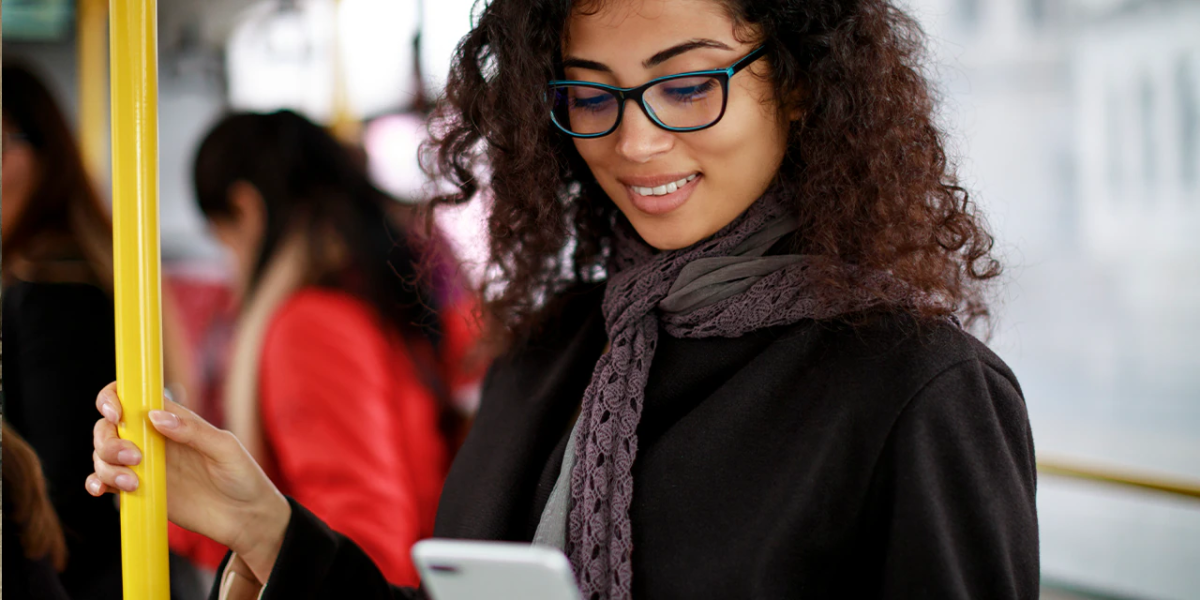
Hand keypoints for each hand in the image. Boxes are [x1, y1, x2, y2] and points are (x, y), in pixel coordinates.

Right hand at [87, 382, 290, 582]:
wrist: (245, 518)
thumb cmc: (242, 476)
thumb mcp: (224, 449)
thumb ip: (193, 431)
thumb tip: (155, 416)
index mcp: (174, 420)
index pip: (133, 397)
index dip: (114, 398)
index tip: (116, 414)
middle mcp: (153, 439)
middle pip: (109, 427)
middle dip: (109, 440)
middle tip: (134, 458)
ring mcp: (143, 465)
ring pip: (103, 455)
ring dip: (106, 466)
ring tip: (133, 483)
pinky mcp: (139, 491)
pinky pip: (105, 481)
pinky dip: (96, 482)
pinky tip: (101, 490)